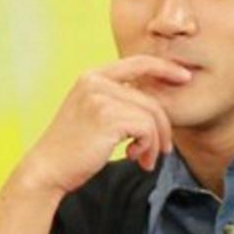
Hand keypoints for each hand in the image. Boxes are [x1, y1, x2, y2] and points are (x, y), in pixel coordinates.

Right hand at [18, 55, 191, 194]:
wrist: (48, 170)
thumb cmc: (74, 149)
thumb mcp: (95, 115)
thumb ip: (119, 103)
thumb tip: (156, 105)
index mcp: (92, 77)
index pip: (138, 63)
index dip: (165, 68)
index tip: (185, 77)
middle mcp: (95, 81)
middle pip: (150, 100)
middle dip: (163, 128)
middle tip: (164, 151)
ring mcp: (100, 97)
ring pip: (151, 115)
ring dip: (155, 142)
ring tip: (146, 159)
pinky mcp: (107, 116)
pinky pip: (147, 128)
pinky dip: (148, 147)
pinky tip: (134, 157)